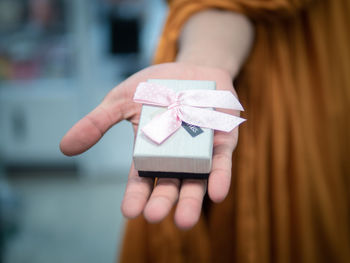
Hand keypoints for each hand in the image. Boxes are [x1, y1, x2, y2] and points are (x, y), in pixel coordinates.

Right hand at [60, 62, 239, 228]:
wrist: (191, 69)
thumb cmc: (156, 87)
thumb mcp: (122, 100)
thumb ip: (97, 123)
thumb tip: (65, 147)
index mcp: (151, 153)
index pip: (141, 180)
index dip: (136, 195)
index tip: (130, 211)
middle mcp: (176, 158)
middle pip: (169, 185)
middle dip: (162, 202)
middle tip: (154, 216)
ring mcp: (200, 152)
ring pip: (195, 182)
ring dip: (191, 201)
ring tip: (184, 220)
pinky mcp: (222, 143)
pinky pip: (221, 164)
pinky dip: (219, 178)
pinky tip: (217, 192)